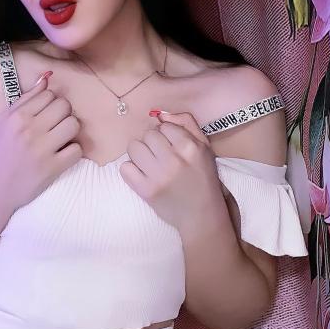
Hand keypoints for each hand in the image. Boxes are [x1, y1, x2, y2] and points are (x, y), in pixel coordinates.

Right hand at [0, 74, 81, 211]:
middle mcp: (30, 130)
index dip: (51, 103)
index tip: (46, 115)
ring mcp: (42, 149)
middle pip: (65, 106)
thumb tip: (47, 76)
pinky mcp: (53, 168)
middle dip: (63, 115)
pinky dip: (72, 152)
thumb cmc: (1, 152)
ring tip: (60, 139)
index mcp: (17, 116)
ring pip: (74, 125)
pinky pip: (77, 149)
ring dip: (70, 132)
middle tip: (55, 127)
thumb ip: (27, 98)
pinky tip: (62, 155)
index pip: (50, 94)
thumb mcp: (5, 121)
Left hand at [119, 111, 225, 231]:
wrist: (201, 214)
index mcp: (190, 147)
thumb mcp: (204, 147)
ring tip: (150, 163)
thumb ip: (186, 124)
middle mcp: (174, 160)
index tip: (171, 146)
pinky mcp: (146, 191)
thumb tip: (161, 115)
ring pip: (134, 148)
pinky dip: (131, 170)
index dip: (166, 135)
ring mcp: (158, 176)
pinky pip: (125, 168)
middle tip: (159, 155)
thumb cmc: (203, 177)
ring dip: (140, 154)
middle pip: (147, 135)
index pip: (164, 127)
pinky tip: (143, 174)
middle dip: (152, 143)